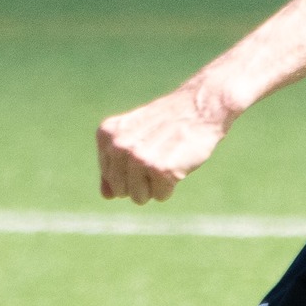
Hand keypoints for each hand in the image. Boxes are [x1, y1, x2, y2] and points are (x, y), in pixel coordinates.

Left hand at [97, 83, 234, 203]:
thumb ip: (114, 166)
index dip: (130, 172)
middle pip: (121, 191)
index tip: (145, 150)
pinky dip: (170, 187)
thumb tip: (107, 196)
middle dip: (140, 182)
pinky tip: (177, 164)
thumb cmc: (165, 125)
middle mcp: (118, 146)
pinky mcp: (160, 169)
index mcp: (106, 135)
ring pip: (138, 198)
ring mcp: (138, 158)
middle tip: (156, 157)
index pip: (109, 178)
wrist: (199, 107)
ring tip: (165, 161)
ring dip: (155, 186)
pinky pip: (160, 196)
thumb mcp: (132, 137)